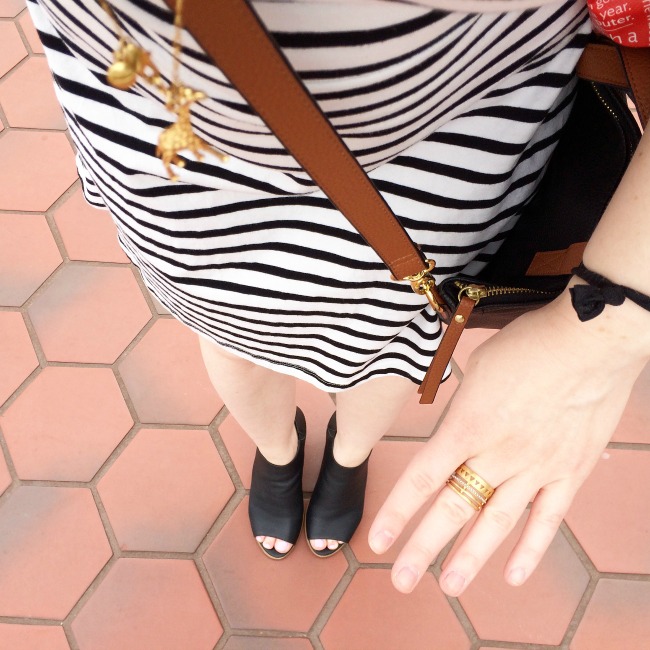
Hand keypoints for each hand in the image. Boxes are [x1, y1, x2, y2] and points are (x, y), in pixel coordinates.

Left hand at [368, 292, 648, 595]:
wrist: (589, 341)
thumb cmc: (527, 345)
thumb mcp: (477, 369)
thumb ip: (462, 407)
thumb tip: (454, 428)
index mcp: (468, 425)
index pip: (423, 477)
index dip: (398, 512)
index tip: (378, 540)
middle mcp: (497, 454)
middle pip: (453, 509)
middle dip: (423, 548)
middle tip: (400, 580)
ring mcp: (535, 468)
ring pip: (496, 524)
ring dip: (469, 559)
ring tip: (448, 588)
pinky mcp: (568, 472)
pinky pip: (546, 520)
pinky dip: (529, 550)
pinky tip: (512, 576)